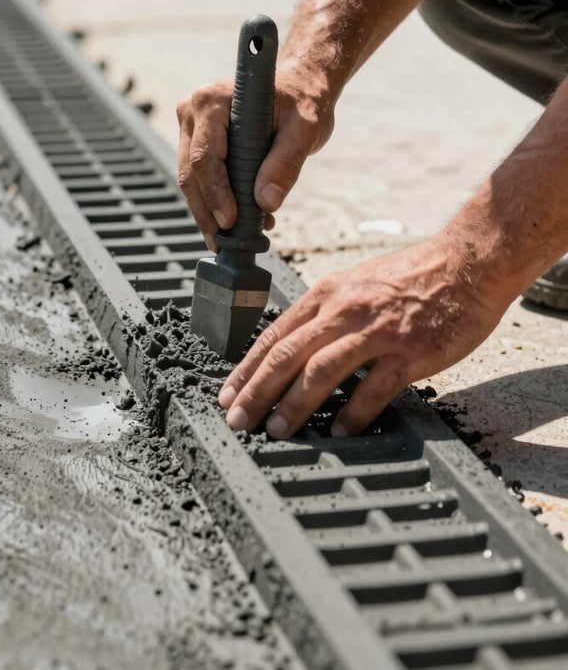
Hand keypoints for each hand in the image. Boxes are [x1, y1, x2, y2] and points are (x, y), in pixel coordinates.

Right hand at [176, 67, 334, 250]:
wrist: (300, 87)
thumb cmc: (302, 101)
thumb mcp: (303, 129)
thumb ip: (285, 163)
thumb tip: (266, 202)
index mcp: (213, 101)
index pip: (205, 157)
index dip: (215, 194)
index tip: (230, 221)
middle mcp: (193, 112)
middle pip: (190, 173)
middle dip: (207, 211)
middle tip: (223, 242)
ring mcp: (192, 127)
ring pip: (190, 180)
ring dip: (209, 211)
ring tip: (231, 237)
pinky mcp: (197, 141)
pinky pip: (200, 177)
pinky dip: (215, 201)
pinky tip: (237, 221)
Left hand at [217, 236, 508, 436]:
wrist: (466, 262)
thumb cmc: (412, 276)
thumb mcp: (356, 283)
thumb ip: (327, 313)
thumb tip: (298, 347)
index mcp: (328, 295)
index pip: (275, 335)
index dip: (247, 368)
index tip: (229, 395)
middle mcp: (344, 311)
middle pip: (287, 355)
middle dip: (256, 391)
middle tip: (237, 420)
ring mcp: (377, 331)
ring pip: (321, 371)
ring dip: (293, 404)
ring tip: (276, 430)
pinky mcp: (409, 352)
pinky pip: (373, 388)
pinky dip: (352, 413)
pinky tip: (338, 432)